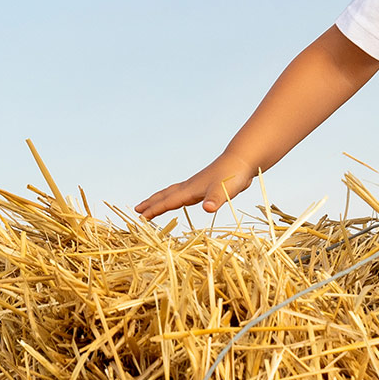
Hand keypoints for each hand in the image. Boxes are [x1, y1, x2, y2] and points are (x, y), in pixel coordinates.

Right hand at [136, 153, 257, 219]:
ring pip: (173, 193)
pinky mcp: (204, 186)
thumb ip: (216, 198)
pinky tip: (179, 200)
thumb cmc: (233, 176)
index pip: (168, 202)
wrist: (242, 161)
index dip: (154, 210)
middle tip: (136, 210)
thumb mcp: (225, 189)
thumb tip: (208, 208)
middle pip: (165, 195)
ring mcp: (196, 186)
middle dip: (151, 204)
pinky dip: (174, 198)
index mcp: (191, 190)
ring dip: (160, 199)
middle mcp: (190, 187)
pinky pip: (182, 194)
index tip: (140, 217)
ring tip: (150, 205)